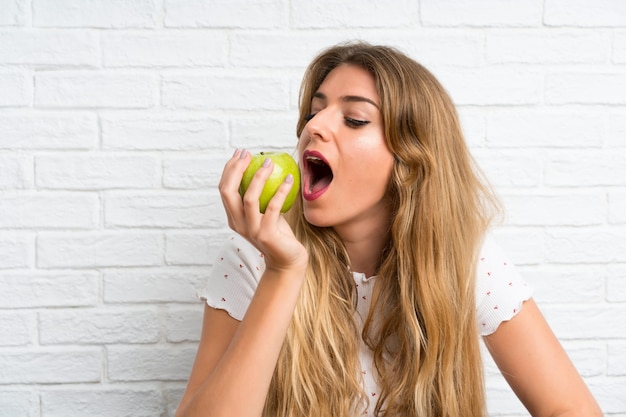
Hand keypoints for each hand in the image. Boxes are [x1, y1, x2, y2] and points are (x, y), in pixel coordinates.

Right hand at [218, 149, 307, 272]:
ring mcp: (251, 230)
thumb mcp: (266, 212)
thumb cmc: (279, 233)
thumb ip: (261, 196)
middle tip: (248, 154)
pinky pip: (273, 207)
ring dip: (258, 177)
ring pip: (249, 198)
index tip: (241, 153)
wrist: (288, 261)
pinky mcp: (267, 234)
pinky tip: (290, 179)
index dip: (229, 169)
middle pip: (228, 191)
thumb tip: (265, 164)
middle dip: (236, 169)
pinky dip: (281, 190)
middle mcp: (238, 224)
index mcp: (233, 217)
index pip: (224, 189)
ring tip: (270, 162)